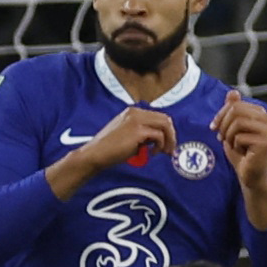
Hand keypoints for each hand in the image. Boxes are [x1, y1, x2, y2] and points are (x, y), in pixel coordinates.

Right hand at [57, 105, 178, 186]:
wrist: (95, 154)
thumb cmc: (108, 149)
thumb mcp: (127, 136)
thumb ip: (142, 133)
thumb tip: (157, 140)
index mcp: (132, 112)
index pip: (158, 116)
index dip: (166, 130)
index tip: (166, 144)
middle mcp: (136, 112)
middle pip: (165, 118)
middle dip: (171, 135)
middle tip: (169, 149)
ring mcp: (137, 120)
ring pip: (165, 125)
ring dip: (169, 139)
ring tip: (164, 152)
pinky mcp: (138, 131)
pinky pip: (159, 135)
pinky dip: (160, 145)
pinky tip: (152, 153)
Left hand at [213, 90, 266, 214]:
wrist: (249, 175)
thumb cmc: (241, 153)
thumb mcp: (232, 129)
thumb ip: (233, 111)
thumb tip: (233, 92)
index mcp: (260, 114)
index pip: (235, 104)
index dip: (221, 114)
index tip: (214, 127)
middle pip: (235, 110)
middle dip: (223, 124)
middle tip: (222, 137)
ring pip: (237, 122)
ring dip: (228, 136)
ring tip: (232, 144)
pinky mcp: (265, 142)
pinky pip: (239, 137)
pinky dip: (234, 146)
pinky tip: (241, 152)